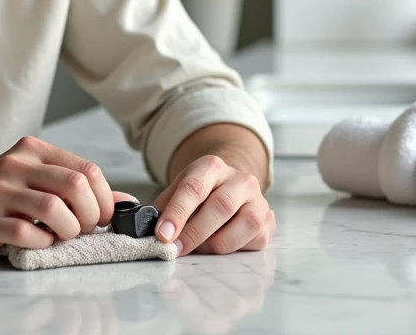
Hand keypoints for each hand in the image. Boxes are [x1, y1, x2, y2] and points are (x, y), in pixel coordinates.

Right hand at [0, 136, 125, 260]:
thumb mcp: (33, 181)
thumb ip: (74, 187)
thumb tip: (123, 203)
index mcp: (31, 150)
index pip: (87, 170)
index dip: (104, 200)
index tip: (101, 218)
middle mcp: (15, 165)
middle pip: (76, 186)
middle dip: (91, 216)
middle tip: (84, 230)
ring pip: (56, 210)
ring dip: (69, 232)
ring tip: (61, 237)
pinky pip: (28, 234)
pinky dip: (42, 244)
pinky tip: (37, 243)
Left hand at [150, 154, 274, 254]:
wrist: (231, 188)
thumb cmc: (201, 193)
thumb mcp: (179, 190)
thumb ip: (164, 207)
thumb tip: (147, 228)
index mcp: (212, 166)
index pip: (194, 187)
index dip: (177, 212)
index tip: (163, 234)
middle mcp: (240, 179)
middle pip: (220, 206)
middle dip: (194, 233)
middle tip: (175, 249)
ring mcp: (258, 200)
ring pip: (243, 225)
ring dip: (215, 244)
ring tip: (198, 247)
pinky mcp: (269, 222)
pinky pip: (253, 242)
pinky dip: (233, 249)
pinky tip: (219, 245)